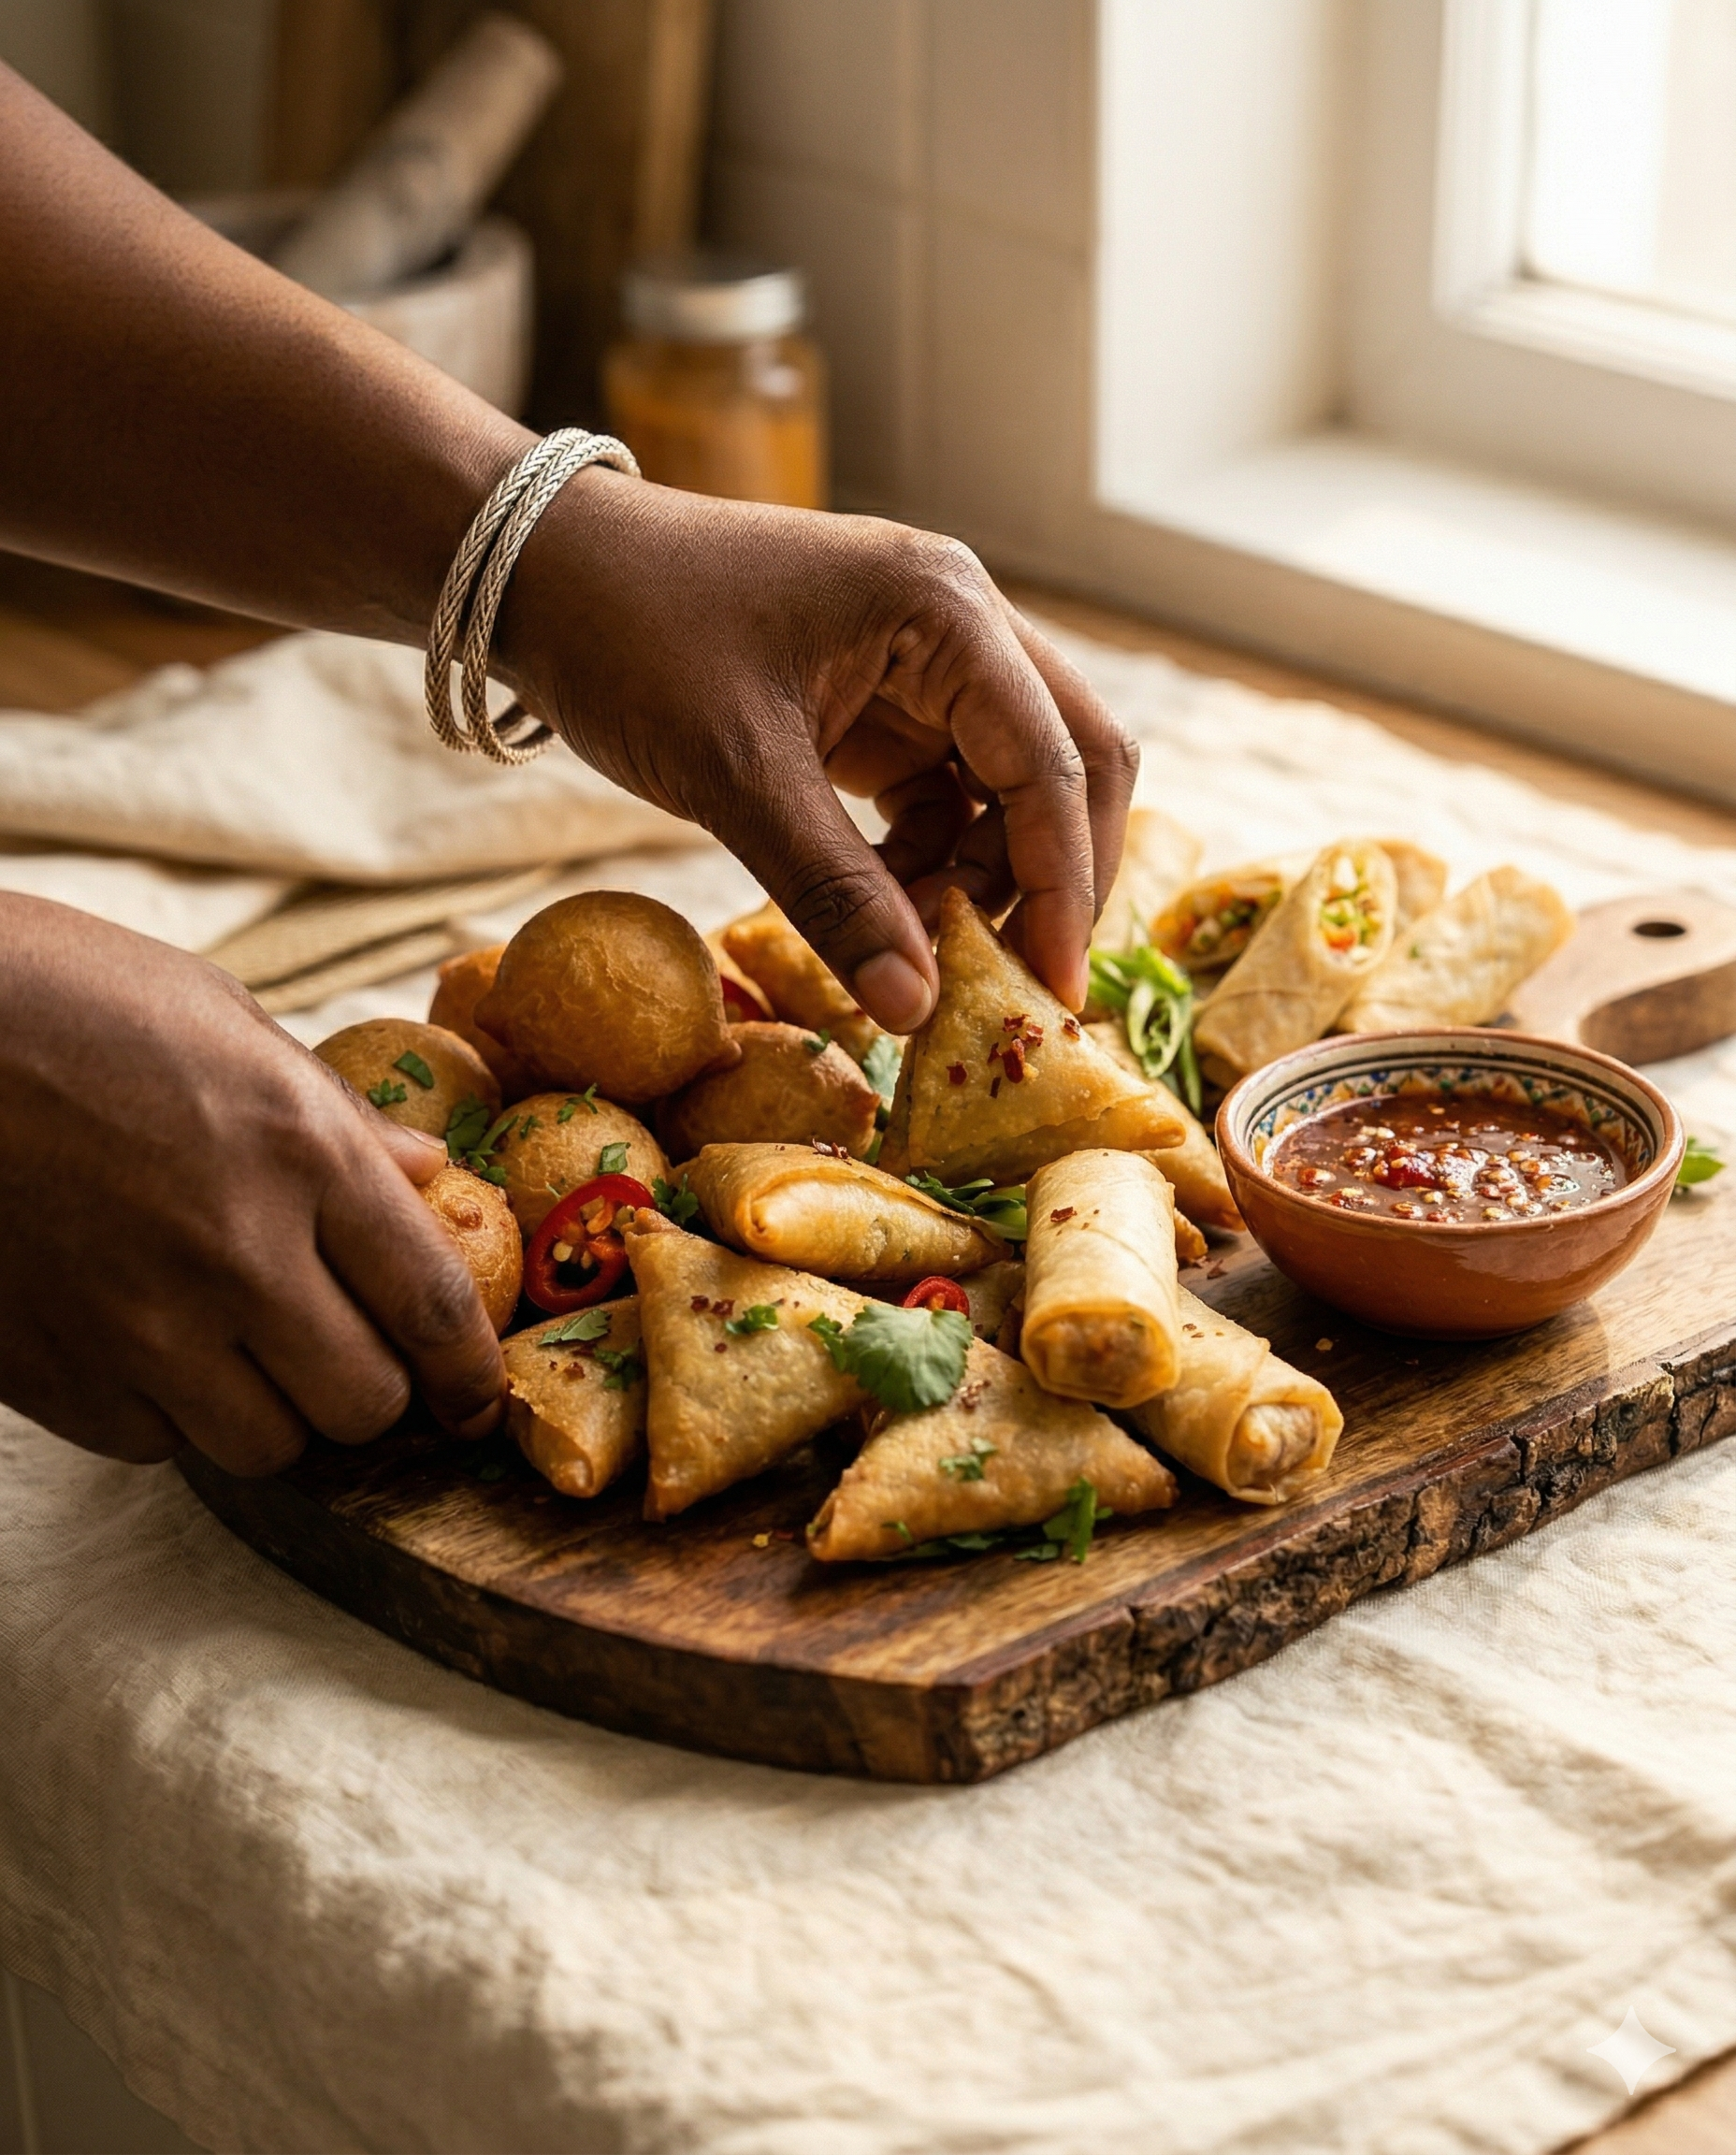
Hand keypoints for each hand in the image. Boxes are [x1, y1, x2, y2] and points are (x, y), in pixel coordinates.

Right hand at [0, 896, 503, 1473]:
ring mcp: (137, 1323)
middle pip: (363, 1402)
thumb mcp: (230, 1022)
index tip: (479, 1402)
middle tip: (350, 1352)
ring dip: (275, 1410)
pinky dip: (172, 1414)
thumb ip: (339, 1118)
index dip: (471, 1374)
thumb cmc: (69, 997)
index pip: (432, 1302)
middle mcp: (236, 1251)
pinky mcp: (50, 1370)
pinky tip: (152, 1344)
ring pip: (265, 1445)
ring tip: (244, 1346)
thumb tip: (430, 1173)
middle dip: (375, 1391)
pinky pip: (155, 1443)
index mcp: (301, 1150)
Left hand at [499, 476, 1138, 1027]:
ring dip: (981, 877)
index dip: (1061, 886)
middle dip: (1049, 878)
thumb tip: (916, 1010)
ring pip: (1008, 788)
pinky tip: (880, 912)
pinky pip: (944, 796)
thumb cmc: (631, 640)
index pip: (1051, 762)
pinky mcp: (881, 702)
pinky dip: (928, 863)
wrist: (535, 575)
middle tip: (1017, 986)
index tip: (1052, 992)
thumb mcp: (735, 775)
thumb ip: (835, 894)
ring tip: (913, 951)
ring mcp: (923, 662)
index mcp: (945, 610)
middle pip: (1067, 763)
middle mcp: (959, 625)